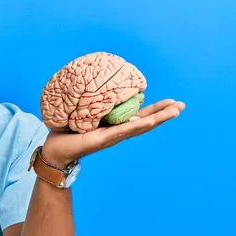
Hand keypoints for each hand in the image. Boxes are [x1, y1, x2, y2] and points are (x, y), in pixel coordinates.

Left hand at [41, 99, 185, 166]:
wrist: (54, 150)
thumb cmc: (66, 132)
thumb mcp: (83, 114)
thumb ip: (92, 104)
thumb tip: (96, 84)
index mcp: (114, 126)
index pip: (139, 116)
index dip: (155, 110)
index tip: (172, 102)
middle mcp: (116, 133)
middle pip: (145, 122)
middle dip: (163, 114)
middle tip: (182, 106)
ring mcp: (111, 137)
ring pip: (139, 127)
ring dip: (157, 120)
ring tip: (174, 112)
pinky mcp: (102, 140)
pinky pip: (121, 131)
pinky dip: (135, 126)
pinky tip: (148, 122)